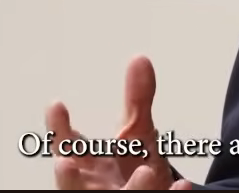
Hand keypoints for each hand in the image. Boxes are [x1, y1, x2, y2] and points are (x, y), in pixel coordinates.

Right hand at [47, 56, 190, 189]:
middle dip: (68, 179)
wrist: (152, 190)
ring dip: (131, 189)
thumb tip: (140, 58)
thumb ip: (137, 99)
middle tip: (65, 162)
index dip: (58, 129)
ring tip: (145, 171)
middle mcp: (94, 186)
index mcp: (88, 165)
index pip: (67, 146)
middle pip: (73, 186)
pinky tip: (182, 186)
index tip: (56, 105)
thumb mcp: (137, 131)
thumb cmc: (132, 166)